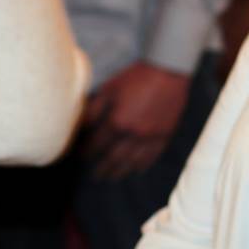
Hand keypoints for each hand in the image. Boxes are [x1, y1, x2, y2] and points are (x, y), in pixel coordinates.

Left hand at [82, 62, 190, 179]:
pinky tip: (136, 170)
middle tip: (95, 176)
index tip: (82, 157)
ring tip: (112, 177)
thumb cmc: (136, 77)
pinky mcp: (165, 134)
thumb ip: (94, 109)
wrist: (168, 70)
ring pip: (133, 161)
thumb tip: (81, 126)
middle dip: (103, 168)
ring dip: (121, 171)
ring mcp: (151, 136)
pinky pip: (153, 155)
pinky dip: (143, 165)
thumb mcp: (109, 89)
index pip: (97, 145)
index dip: (88, 152)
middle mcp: (133, 134)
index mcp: (117, 122)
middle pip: (114, 158)